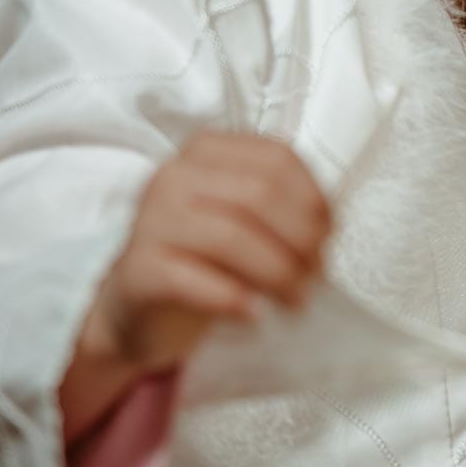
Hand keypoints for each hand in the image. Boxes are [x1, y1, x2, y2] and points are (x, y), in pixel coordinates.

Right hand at [59, 132, 329, 436]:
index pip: (276, 159)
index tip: (328, 237)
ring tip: (296, 300)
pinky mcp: (136, 269)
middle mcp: (174, 175)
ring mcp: (149, 219)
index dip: (313, 199)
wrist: (141, 306)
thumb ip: (283, 207)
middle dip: (300, 238)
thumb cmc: (205, 257)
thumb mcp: (244, 219)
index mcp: (207, 151)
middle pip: (258, 195)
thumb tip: (326, 228)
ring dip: (276, 273)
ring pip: (229, 236)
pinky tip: (255, 316)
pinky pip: (191, 280)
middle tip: (315, 275)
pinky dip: (232, 299)